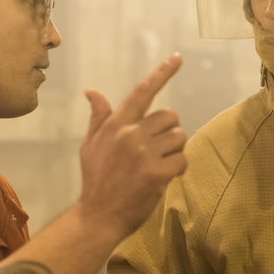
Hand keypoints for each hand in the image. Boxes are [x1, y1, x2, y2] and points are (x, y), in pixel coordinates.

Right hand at [79, 54, 187, 235]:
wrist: (99, 215)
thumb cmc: (96, 179)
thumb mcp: (90, 145)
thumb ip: (99, 117)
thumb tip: (92, 91)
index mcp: (116, 124)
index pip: (142, 91)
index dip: (162, 72)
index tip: (178, 58)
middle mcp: (131, 134)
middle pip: (170, 116)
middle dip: (168, 131)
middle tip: (156, 149)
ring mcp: (145, 153)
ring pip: (179, 137)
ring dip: (174, 150)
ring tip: (157, 164)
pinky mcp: (157, 173)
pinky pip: (182, 159)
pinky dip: (178, 168)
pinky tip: (163, 177)